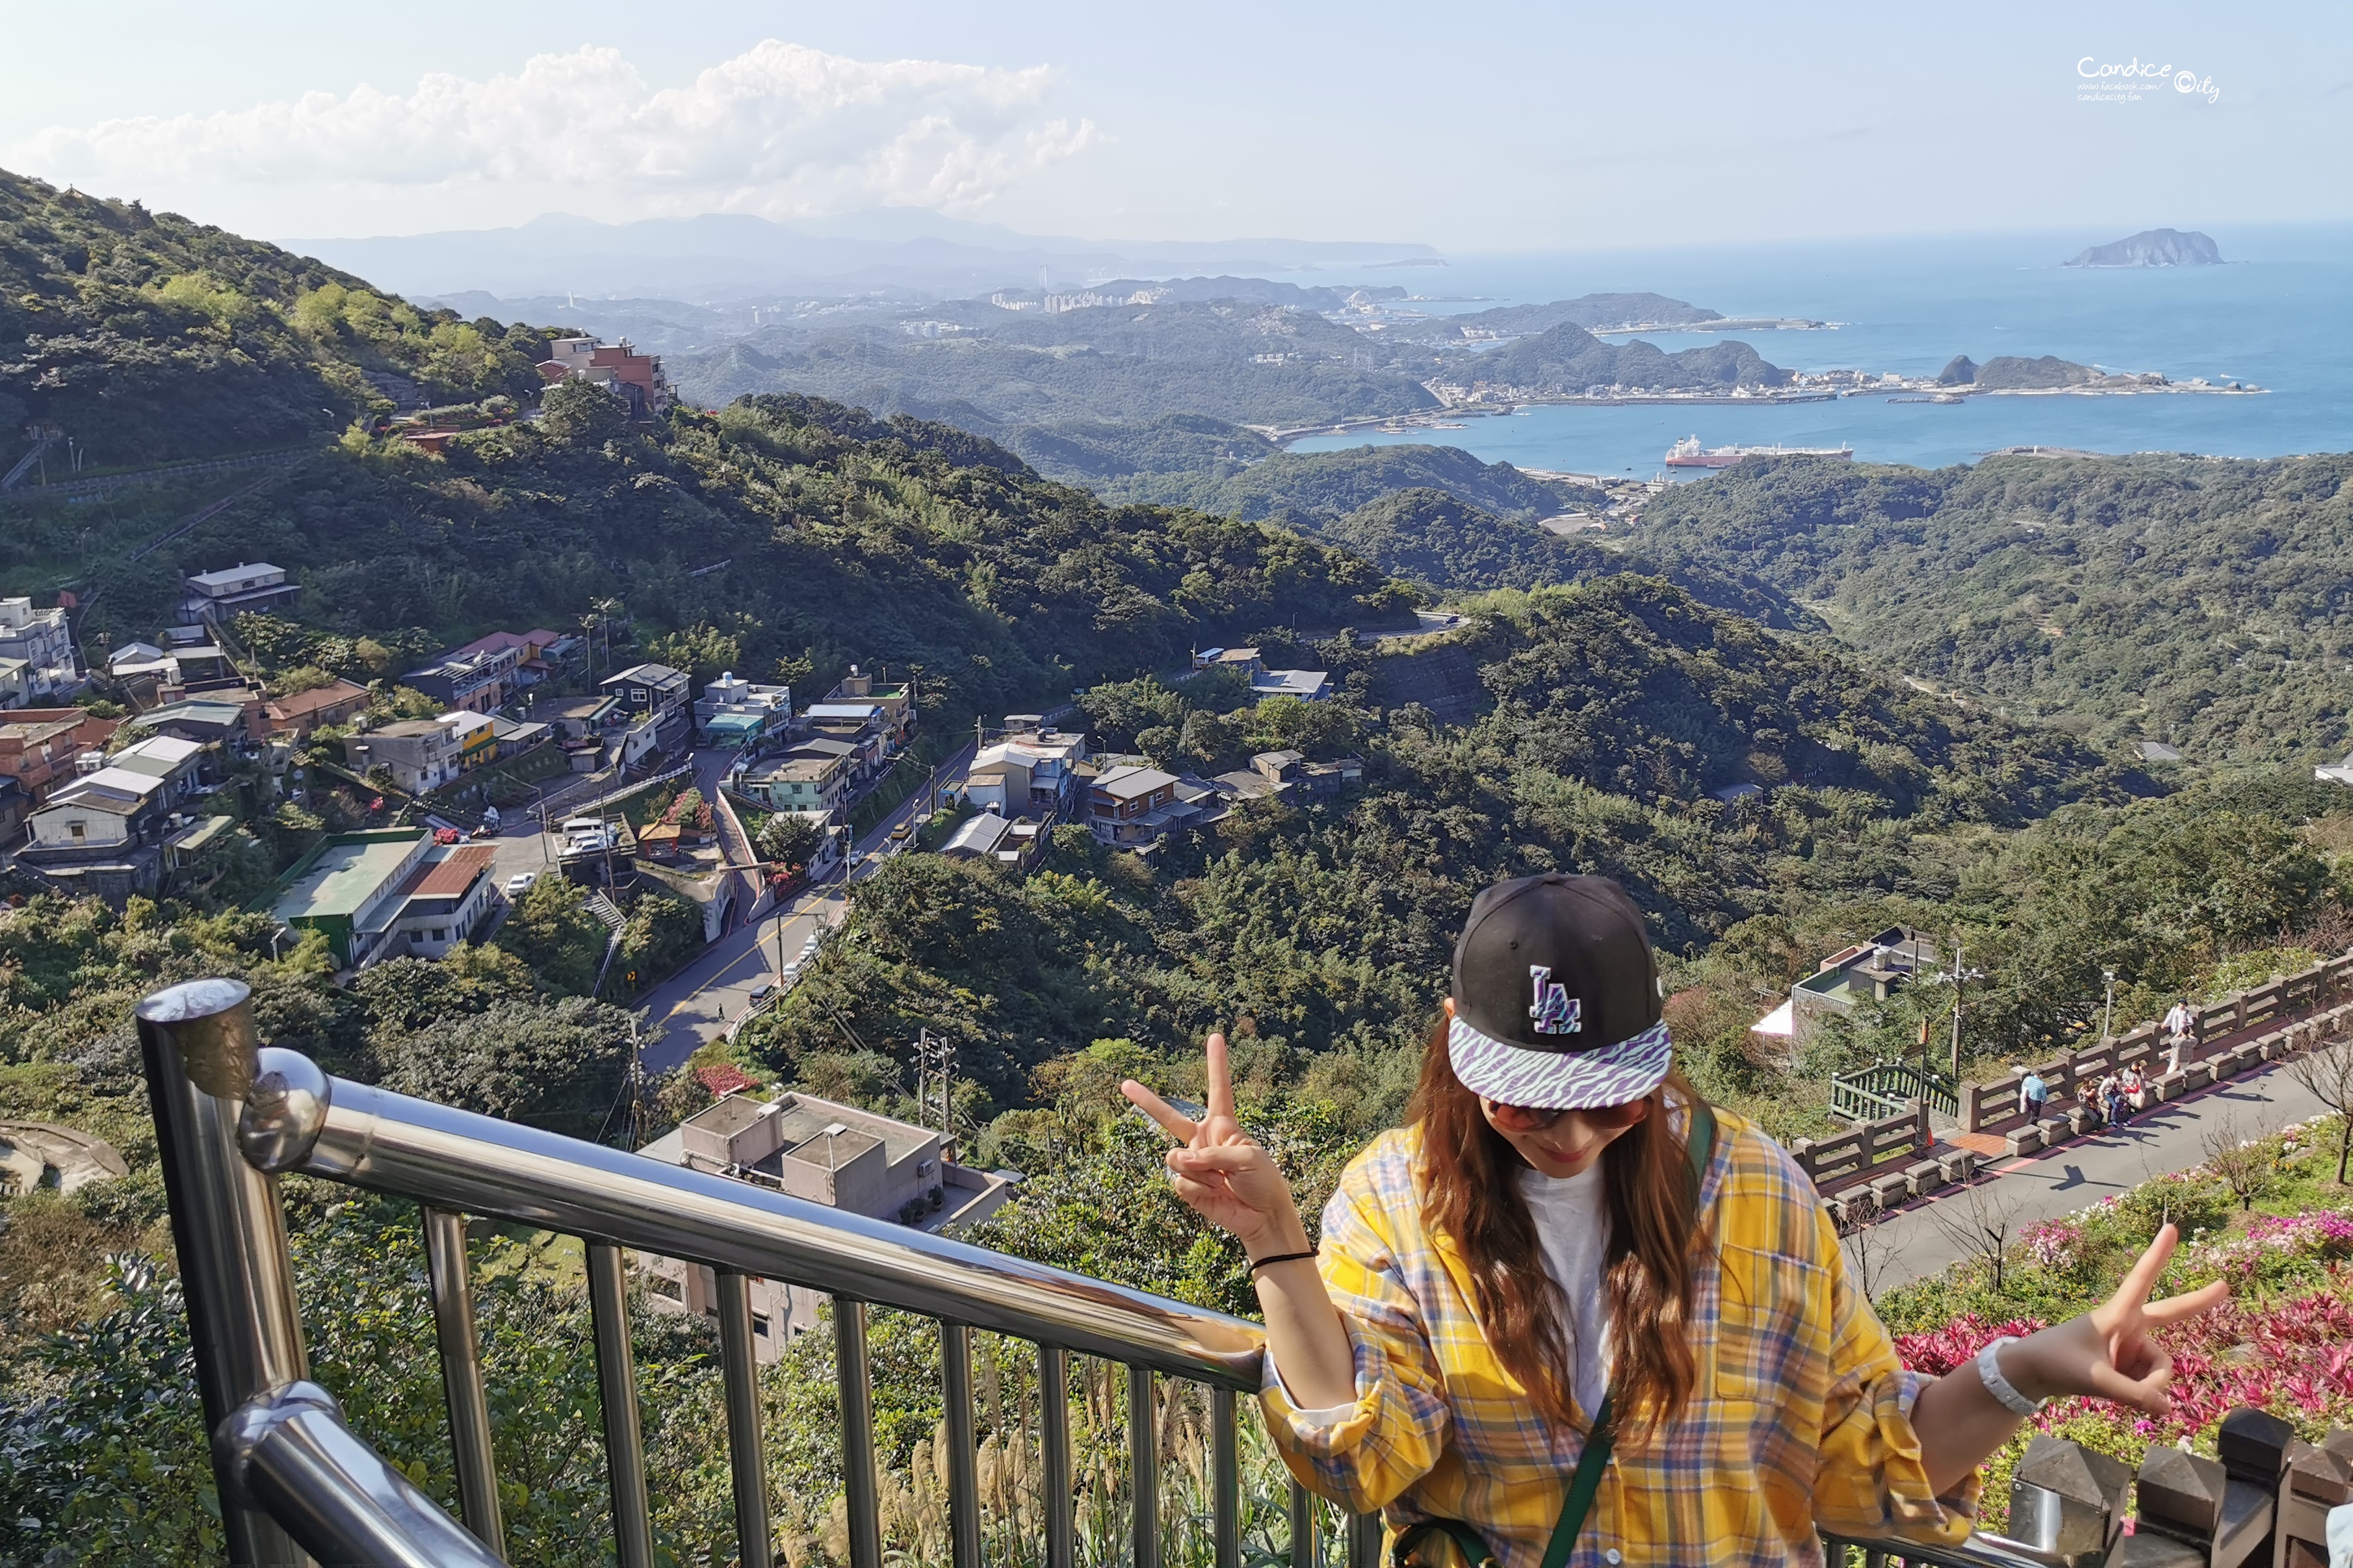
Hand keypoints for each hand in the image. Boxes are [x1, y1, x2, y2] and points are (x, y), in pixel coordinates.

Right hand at [1122, 1033, 1308, 1258]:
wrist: (1263, 1217)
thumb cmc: (1263, 1181)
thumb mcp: (1248, 1157)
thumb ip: (1212, 1153)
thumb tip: (1178, 1160)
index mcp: (1223, 1126)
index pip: (1218, 1089)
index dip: (1216, 1064)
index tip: (1215, 1037)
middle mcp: (1203, 1141)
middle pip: (1170, 1118)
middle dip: (1146, 1101)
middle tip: (1124, 1083)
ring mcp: (1193, 1164)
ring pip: (1175, 1157)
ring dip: (1198, 1170)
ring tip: (1220, 1181)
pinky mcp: (1188, 1187)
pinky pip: (1180, 1181)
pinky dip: (1198, 1189)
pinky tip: (1215, 1194)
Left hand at [2008, 1224, 2227, 1412]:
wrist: (2032, 1374)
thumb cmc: (2057, 1363)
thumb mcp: (2096, 1380)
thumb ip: (2134, 1395)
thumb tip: (2168, 1407)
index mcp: (2116, 1315)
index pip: (2141, 1280)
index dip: (2157, 1255)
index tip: (2170, 1228)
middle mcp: (2128, 1328)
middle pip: (2170, 1314)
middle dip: (2197, 1301)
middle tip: (2225, 1285)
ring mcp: (2130, 1347)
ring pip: (2159, 1370)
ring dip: (2148, 1387)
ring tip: (2115, 1391)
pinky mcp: (2128, 1366)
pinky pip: (2148, 1384)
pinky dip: (2140, 1395)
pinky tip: (2119, 1397)